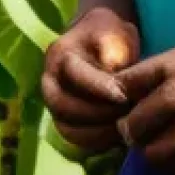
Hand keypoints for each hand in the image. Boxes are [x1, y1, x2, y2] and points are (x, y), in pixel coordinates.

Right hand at [41, 7, 139, 152]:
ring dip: (97, 133)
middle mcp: (50, 80)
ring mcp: (54, 103)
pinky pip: (74, 141)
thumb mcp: (113, 32)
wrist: (101, 42)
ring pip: (67, 128)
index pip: (75, 75)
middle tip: (125, 114)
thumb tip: (111, 66)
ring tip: (123, 128)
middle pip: (63, 106)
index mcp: (59, 54)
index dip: (99, 88)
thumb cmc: (109, 35)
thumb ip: (112, 46)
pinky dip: (96, 143)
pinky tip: (117, 136)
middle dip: (97, 114)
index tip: (124, 96)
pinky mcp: (63, 120)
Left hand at [115, 42, 174, 174]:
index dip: (117, 100)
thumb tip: (125, 84)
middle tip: (139, 131)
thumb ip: (157, 69)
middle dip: (132, 132)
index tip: (121, 106)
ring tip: (160, 145)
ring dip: (153, 153)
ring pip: (156, 156)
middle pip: (134, 129)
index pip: (123, 90)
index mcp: (171, 73)